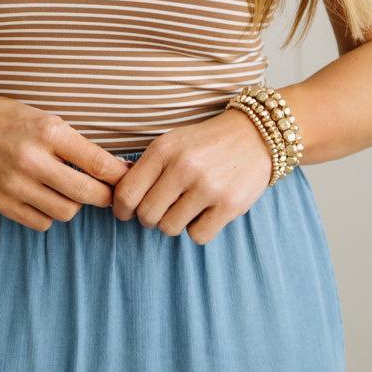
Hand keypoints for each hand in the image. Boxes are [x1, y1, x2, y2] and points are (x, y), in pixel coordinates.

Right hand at [0, 87, 131, 231]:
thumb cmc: (15, 120)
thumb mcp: (49, 121)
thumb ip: (79, 146)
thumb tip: (116, 171)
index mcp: (49, 132)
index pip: (98, 163)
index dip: (119, 176)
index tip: (127, 179)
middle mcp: (32, 159)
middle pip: (86, 194)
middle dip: (104, 197)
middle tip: (107, 194)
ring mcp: (15, 184)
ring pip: (65, 212)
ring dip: (74, 205)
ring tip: (70, 192)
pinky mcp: (2, 202)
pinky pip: (41, 222)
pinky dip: (50, 214)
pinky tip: (46, 198)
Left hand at [110, 109, 273, 244]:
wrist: (254, 135)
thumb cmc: (204, 143)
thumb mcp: (171, 143)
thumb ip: (146, 168)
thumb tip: (118, 200)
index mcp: (164, 149)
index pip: (126, 193)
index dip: (121, 209)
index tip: (127, 211)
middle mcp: (184, 167)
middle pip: (146, 215)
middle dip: (149, 217)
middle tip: (160, 209)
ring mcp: (208, 187)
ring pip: (170, 228)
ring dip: (174, 222)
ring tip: (186, 205)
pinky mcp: (229, 205)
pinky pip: (197, 236)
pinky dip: (198, 229)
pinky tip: (205, 211)